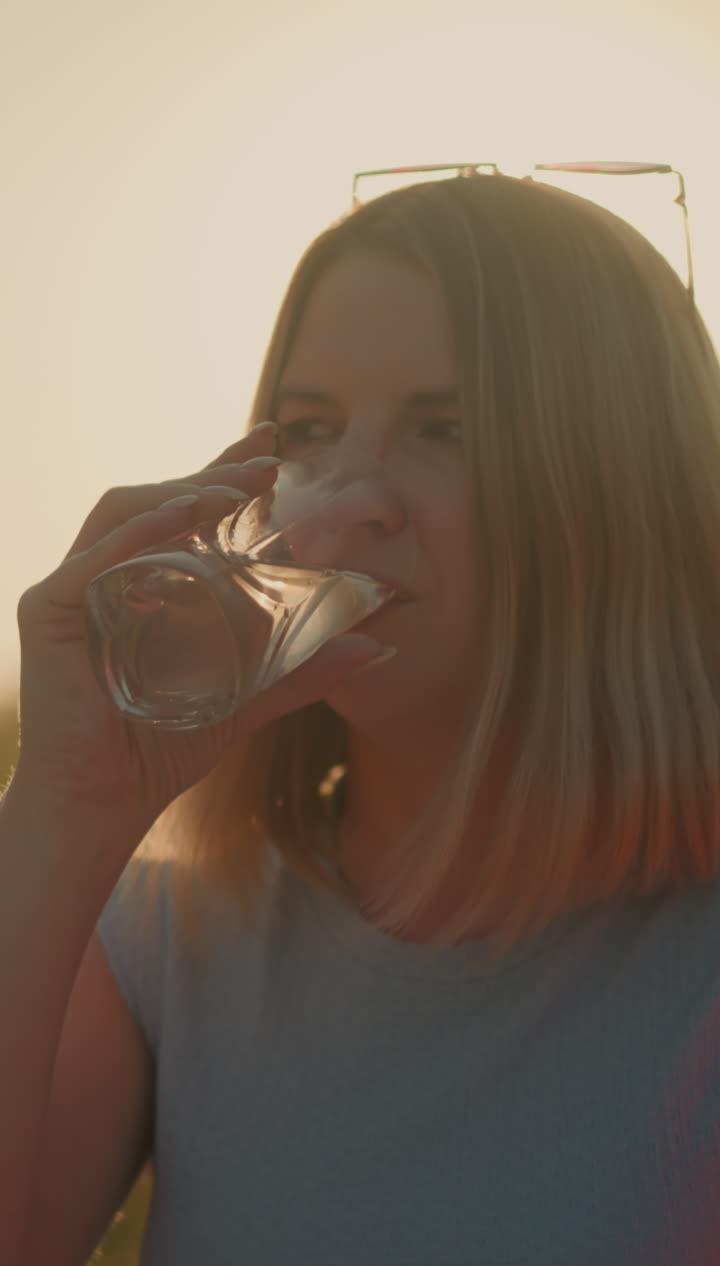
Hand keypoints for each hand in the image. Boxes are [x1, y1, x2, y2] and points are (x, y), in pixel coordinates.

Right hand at [11, 423, 385, 848]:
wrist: (105, 804)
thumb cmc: (162, 750)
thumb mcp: (247, 700)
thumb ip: (302, 670)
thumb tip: (379, 646)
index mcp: (145, 583)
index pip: (185, 511)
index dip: (225, 471)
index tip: (272, 441)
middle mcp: (106, 574)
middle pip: (157, 500)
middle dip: (213, 473)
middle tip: (269, 462)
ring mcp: (74, 588)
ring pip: (123, 512)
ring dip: (181, 493)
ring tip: (235, 491)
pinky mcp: (50, 610)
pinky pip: (94, 556)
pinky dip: (139, 533)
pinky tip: (182, 519)